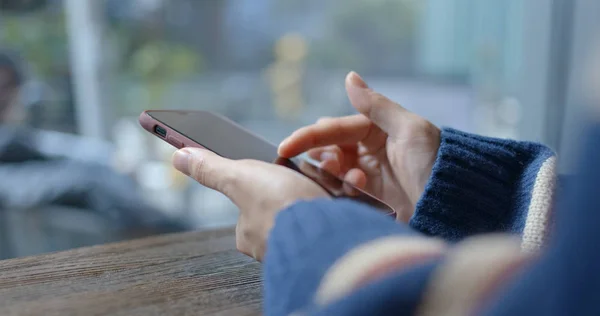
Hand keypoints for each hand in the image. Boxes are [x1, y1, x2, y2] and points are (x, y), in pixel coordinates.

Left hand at [172, 148, 328, 260]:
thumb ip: (212, 170)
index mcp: (249, 235)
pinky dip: (332, 212)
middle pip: (279, 210)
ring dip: (315, 202)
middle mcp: (272, 247)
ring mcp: (302, 248)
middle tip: (304, 181)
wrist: (333, 232)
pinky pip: (328, 224)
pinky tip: (337, 204)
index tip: (277, 178)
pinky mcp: (327, 245)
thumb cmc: (284, 208)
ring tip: (324, 190)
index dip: (262, 186)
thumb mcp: (242, 178)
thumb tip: (178, 157)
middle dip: (293, 194)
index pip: (248, 206)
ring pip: (305, 217)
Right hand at [278, 72, 439, 221]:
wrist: (457, 203)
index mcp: (376, 128)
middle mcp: (369, 149)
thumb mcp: (409, 129)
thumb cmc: (436, 162)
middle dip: (322, 157)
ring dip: (335, 175)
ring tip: (354, 181)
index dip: (308, 137)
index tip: (285, 148)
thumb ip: (375, 106)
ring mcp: (369, 174)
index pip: (334, 129)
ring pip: (333, 171)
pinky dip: (343, 190)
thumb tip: (349, 77)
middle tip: (331, 167)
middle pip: (329, 149)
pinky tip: (357, 190)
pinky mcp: (372, 197)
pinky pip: (344, 191)